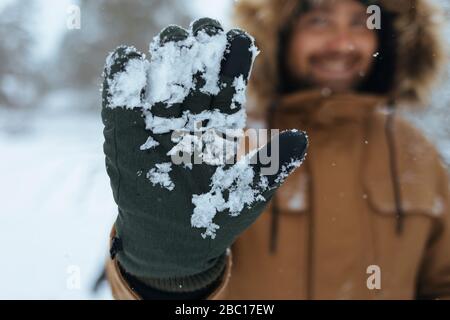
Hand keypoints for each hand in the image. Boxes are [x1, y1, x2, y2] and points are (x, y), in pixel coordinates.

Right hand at [101, 18, 307, 290]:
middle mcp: (189, 120)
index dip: (231, 62)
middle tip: (203, 28)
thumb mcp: (248, 194)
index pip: (225, 86)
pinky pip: (121, 108)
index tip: (237, 38)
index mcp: (219, 127)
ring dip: (164, 60)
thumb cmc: (214, 218)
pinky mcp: (125, 139)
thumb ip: (272, 166)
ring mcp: (156, 127)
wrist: (172, 242)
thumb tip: (302, 139)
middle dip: (198, 51)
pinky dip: (121, 84)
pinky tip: (125, 58)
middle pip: (193, 77)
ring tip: (171, 39)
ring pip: (160, 85)